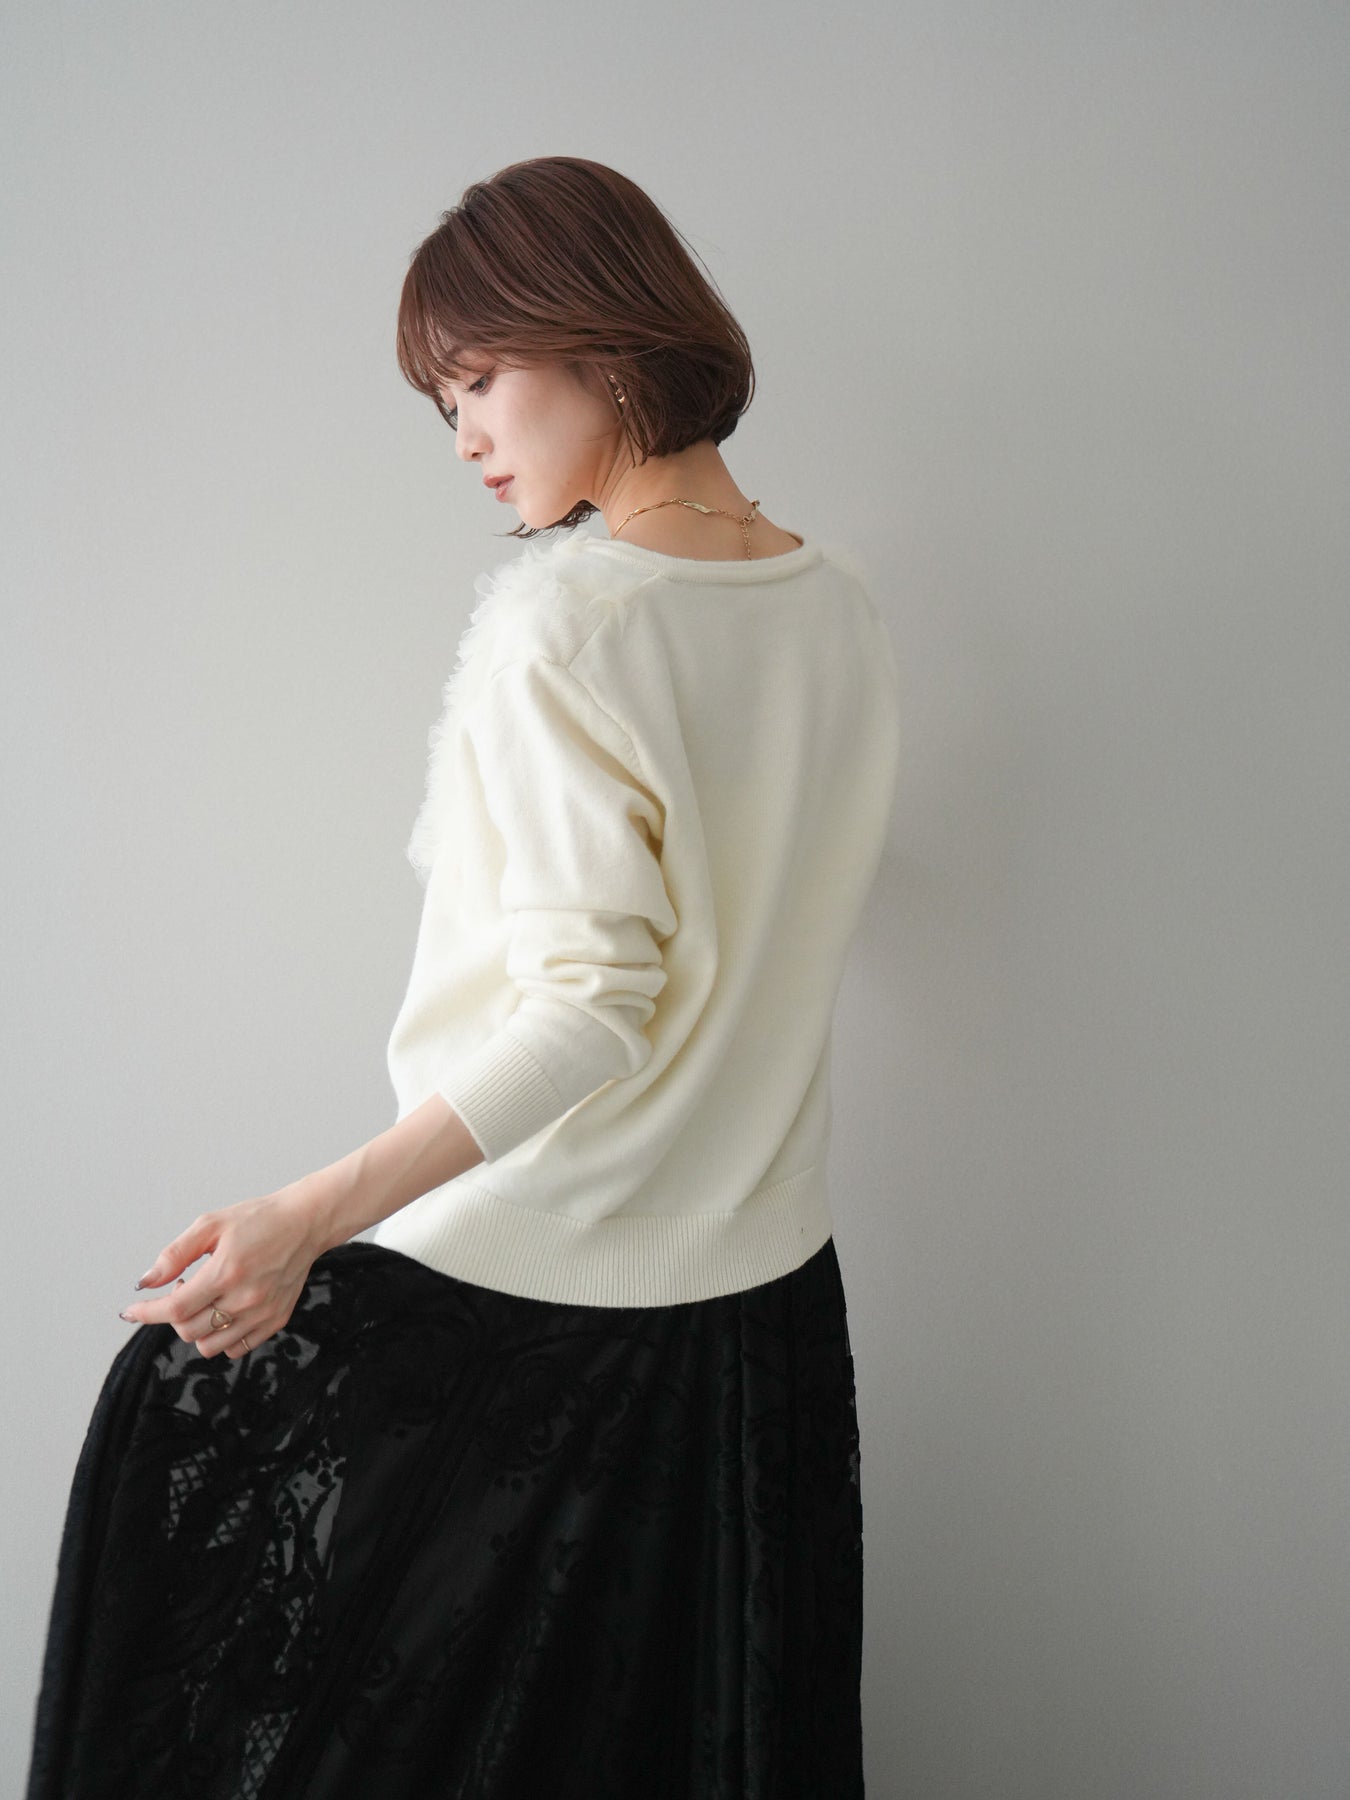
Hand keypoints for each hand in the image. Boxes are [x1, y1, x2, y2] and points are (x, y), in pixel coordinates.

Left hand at [119, 1188, 325, 1359]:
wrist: (305, 1223)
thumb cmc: (258, 1219)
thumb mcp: (211, 1224)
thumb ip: (175, 1254)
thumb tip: (146, 1283)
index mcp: (227, 1272)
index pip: (175, 1309)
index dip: (146, 1313)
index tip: (130, 1312)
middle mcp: (246, 1298)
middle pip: (189, 1331)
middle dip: (173, 1314)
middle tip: (183, 1286)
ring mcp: (263, 1314)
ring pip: (210, 1346)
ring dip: (195, 1328)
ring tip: (205, 1300)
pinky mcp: (276, 1320)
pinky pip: (235, 1348)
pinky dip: (221, 1337)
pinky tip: (224, 1311)